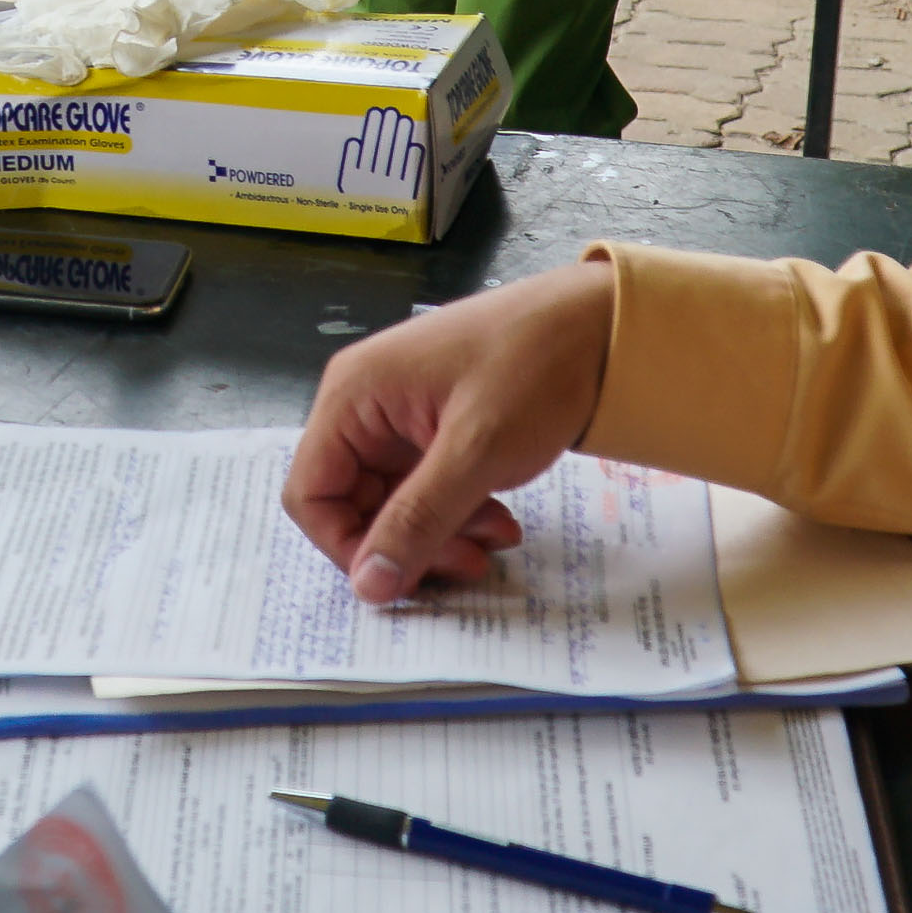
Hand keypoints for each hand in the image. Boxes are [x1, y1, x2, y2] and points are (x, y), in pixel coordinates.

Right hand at [283, 260, 616, 603]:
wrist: (600, 325)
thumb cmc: (534, 366)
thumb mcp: (475, 452)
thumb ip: (417, 520)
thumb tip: (368, 587)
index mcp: (353, 394)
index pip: (311, 493)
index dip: (347, 545)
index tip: (401, 577)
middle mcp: (366, 405)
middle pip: (353, 505)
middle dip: (408, 542)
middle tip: (467, 561)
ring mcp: (401, 418)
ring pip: (395, 506)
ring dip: (441, 533)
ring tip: (498, 535)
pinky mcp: (435, 430)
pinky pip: (427, 491)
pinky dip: (459, 515)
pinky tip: (501, 519)